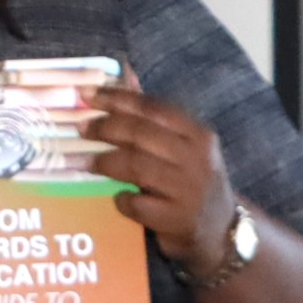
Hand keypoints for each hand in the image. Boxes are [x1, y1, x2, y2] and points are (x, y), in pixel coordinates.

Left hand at [85, 87, 236, 275]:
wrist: (222, 231)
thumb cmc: (191, 180)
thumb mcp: (181, 145)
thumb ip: (151, 112)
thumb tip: (123, 71)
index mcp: (198, 134)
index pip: (153, 108)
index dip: (117, 98)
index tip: (86, 94)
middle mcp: (198, 159)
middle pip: (141, 134)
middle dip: (105, 128)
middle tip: (80, 128)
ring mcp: (189, 190)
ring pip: (137, 167)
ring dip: (105, 162)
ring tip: (85, 162)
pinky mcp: (177, 219)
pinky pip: (139, 204)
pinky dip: (123, 199)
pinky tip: (117, 197)